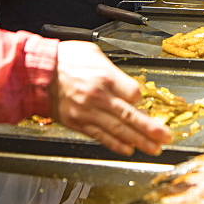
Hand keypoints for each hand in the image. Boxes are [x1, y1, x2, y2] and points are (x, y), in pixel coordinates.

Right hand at [50, 41, 172, 155]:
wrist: (38, 73)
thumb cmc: (65, 59)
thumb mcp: (93, 53)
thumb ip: (112, 70)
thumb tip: (126, 84)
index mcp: (104, 76)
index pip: (133, 93)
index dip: (141, 98)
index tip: (142, 100)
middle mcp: (99, 97)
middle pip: (130, 116)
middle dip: (150, 128)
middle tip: (165, 136)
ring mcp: (88, 112)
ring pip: (118, 130)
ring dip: (138, 141)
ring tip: (154, 148)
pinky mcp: (79, 123)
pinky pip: (101, 136)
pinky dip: (116, 144)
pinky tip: (129, 150)